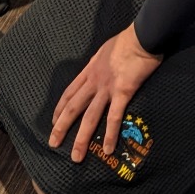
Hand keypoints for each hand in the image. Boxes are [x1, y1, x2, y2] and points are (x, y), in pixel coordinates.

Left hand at [49, 23, 161, 160]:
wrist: (141, 37)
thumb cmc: (126, 40)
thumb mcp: (104, 50)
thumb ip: (99, 63)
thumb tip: (98, 69)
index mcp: (90, 70)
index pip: (70, 92)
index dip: (60, 108)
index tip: (53, 121)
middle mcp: (94, 81)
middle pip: (74, 107)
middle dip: (61, 127)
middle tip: (53, 143)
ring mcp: (107, 88)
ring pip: (90, 116)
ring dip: (81, 138)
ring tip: (76, 157)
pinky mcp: (123, 92)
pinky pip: (114, 117)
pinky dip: (110, 134)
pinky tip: (108, 149)